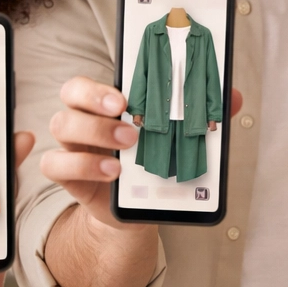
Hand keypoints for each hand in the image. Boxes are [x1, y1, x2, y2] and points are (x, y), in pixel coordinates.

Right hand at [44, 77, 242, 228]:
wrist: (139, 205)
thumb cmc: (154, 159)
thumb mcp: (175, 137)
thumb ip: (200, 114)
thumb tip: (233, 97)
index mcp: (106, 103)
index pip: (87, 81)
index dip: (98, 85)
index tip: (124, 96)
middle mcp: (83, 119)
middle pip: (69, 96)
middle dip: (94, 102)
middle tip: (126, 117)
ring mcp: (73, 146)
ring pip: (59, 125)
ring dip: (93, 134)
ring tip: (126, 148)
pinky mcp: (69, 176)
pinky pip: (54, 164)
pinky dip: (81, 166)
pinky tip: (111, 172)